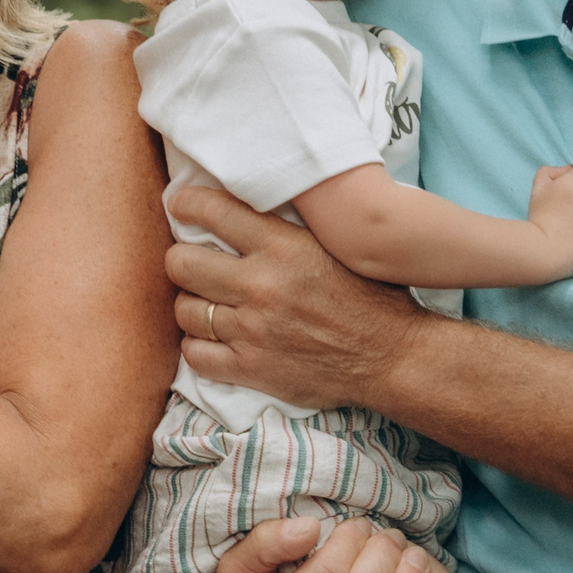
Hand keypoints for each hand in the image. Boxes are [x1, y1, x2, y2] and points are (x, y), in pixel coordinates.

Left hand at [165, 186, 427, 410]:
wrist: (392, 356)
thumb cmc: (370, 297)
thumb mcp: (334, 245)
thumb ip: (288, 227)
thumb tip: (247, 203)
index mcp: (283, 248)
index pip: (214, 213)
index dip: (186, 204)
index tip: (180, 206)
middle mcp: (261, 286)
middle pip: (182, 263)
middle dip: (181, 259)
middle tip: (193, 263)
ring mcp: (252, 331)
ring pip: (184, 310)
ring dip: (192, 305)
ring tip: (207, 303)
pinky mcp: (251, 369)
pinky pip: (194, 354)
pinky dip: (197, 346)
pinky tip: (212, 339)